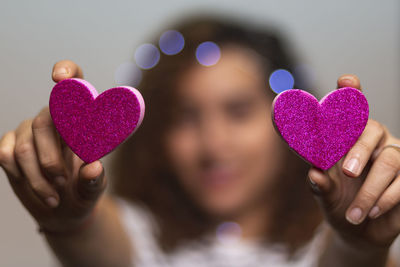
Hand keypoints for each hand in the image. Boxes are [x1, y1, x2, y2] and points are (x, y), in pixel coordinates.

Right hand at [0, 60, 106, 232]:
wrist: (65, 210)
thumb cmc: (85, 190)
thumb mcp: (94, 187)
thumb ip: (94, 179)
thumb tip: (93, 167)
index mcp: (82, 118)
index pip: (76, 82)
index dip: (67, 71)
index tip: (60, 78)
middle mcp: (54, 116)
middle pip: (45, 122)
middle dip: (51, 157)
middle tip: (63, 180)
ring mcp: (30, 129)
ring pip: (25, 146)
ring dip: (38, 177)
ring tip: (55, 197)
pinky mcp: (10, 144)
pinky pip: (7, 155)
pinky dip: (22, 177)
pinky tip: (39, 190)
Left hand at [308, 74, 399, 248]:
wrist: (358, 231)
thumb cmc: (338, 203)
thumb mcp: (326, 195)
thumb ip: (320, 185)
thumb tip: (314, 174)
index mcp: (345, 139)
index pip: (348, 112)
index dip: (350, 93)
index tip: (346, 80)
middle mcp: (371, 140)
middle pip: (371, 129)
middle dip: (359, 150)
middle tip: (348, 173)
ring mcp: (394, 155)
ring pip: (390, 159)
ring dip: (370, 190)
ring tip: (354, 213)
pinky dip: (385, 199)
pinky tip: (372, 213)